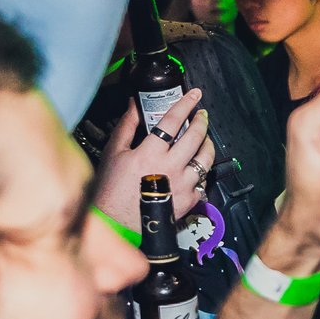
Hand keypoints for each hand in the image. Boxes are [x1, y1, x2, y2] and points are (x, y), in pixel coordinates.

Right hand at [95, 91, 212, 227]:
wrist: (117, 223)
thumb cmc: (111, 189)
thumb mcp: (114, 153)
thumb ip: (127, 126)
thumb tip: (134, 104)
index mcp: (149, 153)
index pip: (173, 121)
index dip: (186, 104)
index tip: (195, 94)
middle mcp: (170, 167)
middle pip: (195, 137)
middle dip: (201, 121)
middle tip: (201, 114)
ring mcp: (183, 185)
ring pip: (206, 158)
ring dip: (207, 144)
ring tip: (203, 137)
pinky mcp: (189, 200)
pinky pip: (203, 180)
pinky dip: (201, 169)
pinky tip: (195, 164)